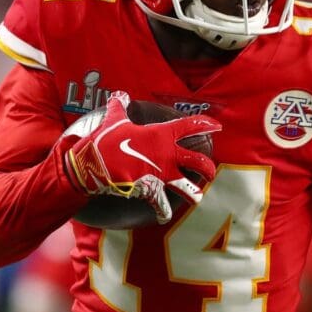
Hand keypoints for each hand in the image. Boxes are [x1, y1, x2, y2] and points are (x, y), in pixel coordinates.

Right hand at [64, 91, 220, 223]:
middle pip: (198, 161)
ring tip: (196, 198)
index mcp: (162, 135)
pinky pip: (163, 205)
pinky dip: (164, 212)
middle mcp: (167, 155)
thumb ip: (120, 107)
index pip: (190, 126)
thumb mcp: (114, 120)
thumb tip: (118, 95)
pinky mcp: (151, 191)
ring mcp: (161, 175)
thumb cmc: (106, 140)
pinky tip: (164, 216)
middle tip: (210, 171)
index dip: (206, 125)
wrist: (95, 163)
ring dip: (194, 194)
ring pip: (188, 187)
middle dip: (208, 167)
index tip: (217, 127)